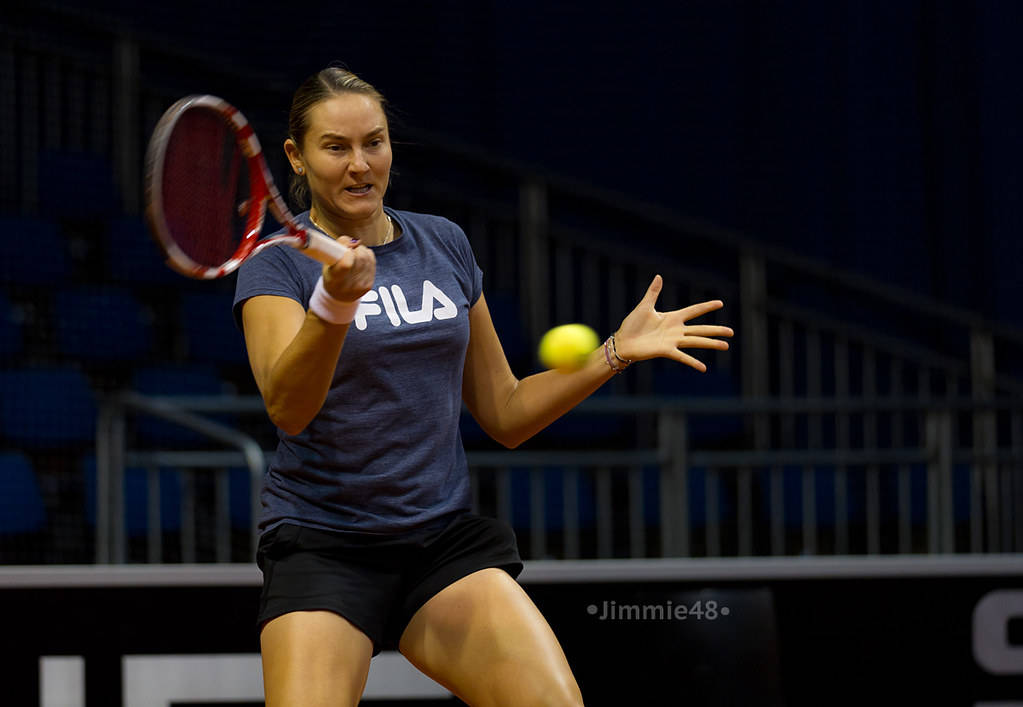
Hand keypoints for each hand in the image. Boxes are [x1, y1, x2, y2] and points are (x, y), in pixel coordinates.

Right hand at [323, 236, 375, 301]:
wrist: (338, 296)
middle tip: (348, 250)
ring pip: (367, 257)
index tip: (344, 250)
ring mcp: (361, 285)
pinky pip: (372, 261)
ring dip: (361, 251)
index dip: (348, 252)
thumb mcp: (327, 262)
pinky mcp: (369, 284)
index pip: (346, 264)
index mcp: (334, 279)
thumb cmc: (331, 275)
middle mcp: (349, 285)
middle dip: (355, 248)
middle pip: (360, 257)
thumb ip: (338, 246)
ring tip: (353, 255)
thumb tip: (355, 241)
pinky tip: (360, 260)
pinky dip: (367, 256)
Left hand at [614, 275, 732, 371]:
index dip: (706, 307)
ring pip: (696, 341)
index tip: (720, 303)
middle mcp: (676, 330)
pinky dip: (692, 362)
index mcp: (672, 318)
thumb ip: (653, 292)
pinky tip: (703, 367)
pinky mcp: (666, 350)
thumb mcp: (644, 306)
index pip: (694, 310)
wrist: (623, 342)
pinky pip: (682, 356)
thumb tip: (658, 276)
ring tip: (726, 346)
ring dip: (711, 344)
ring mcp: (672, 341)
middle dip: (716, 330)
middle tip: (732, 332)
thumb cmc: (632, 325)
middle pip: (700, 329)